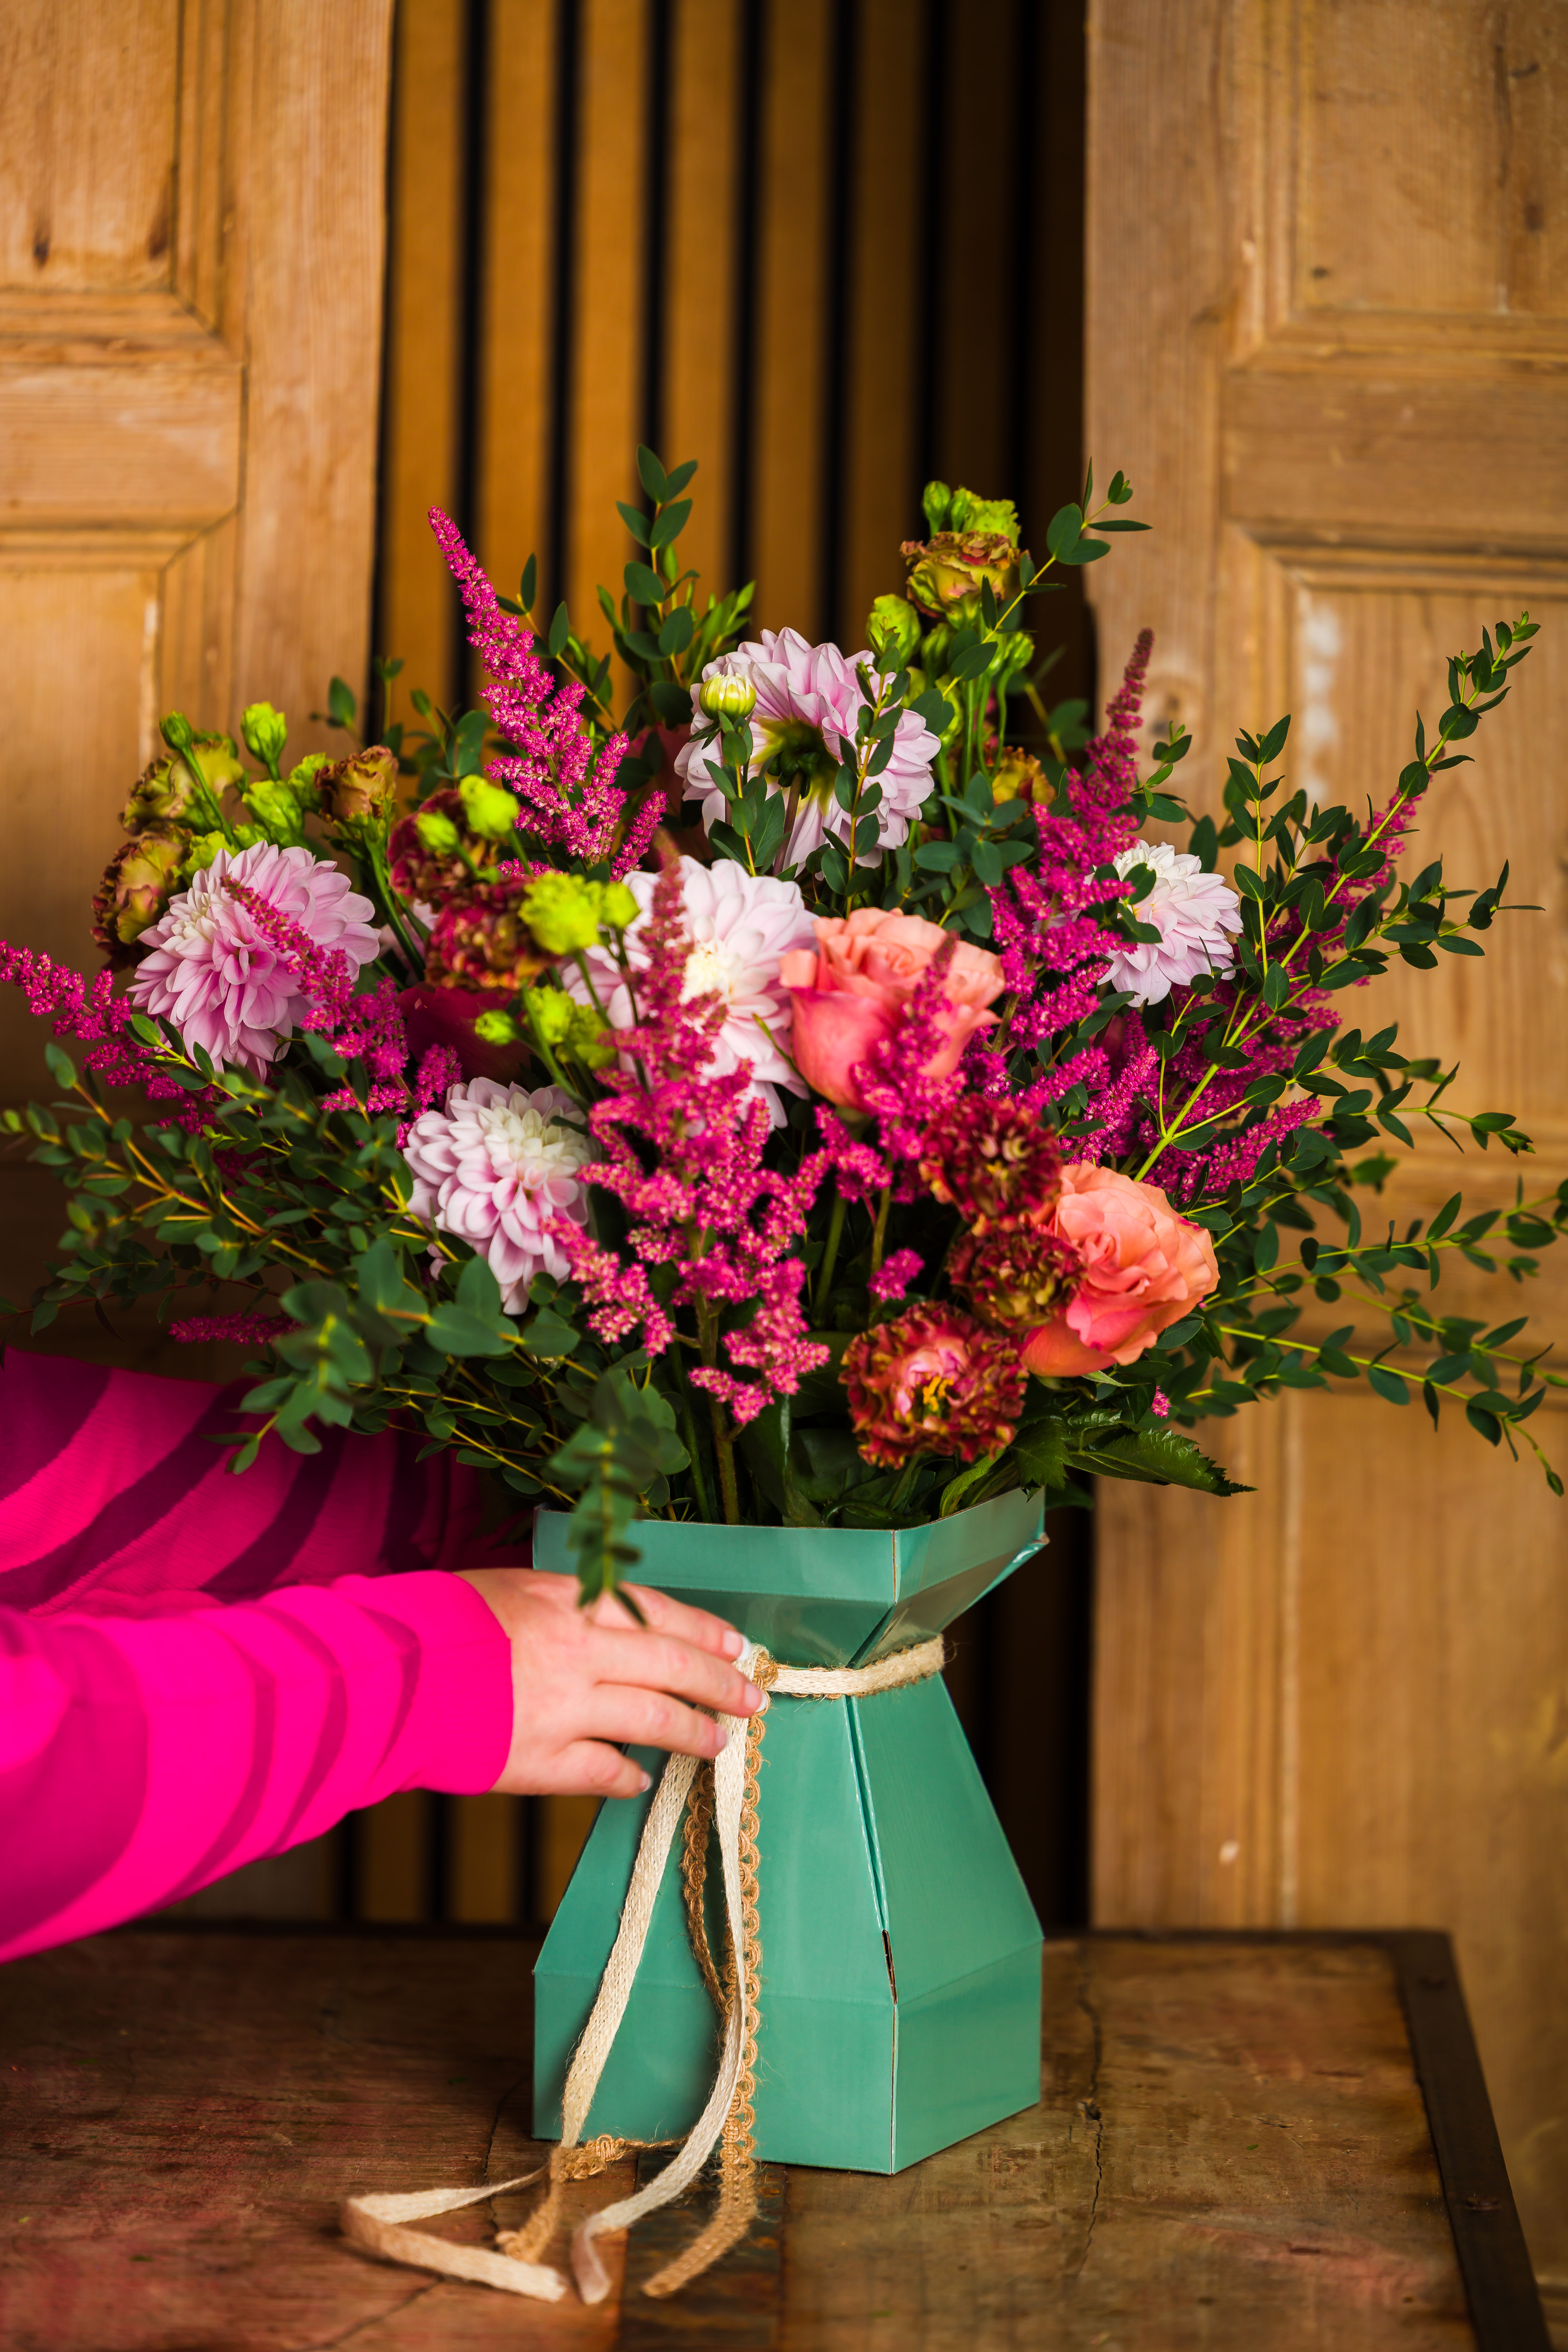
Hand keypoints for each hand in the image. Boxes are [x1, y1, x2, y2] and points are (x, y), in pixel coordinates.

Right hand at [459, 1568, 763, 1798]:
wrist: (386, 1673)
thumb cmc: (437, 1621)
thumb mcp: (510, 1590)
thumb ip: (564, 1610)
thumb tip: (609, 1634)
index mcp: (570, 1600)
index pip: (658, 1614)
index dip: (702, 1632)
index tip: (735, 1645)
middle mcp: (580, 1649)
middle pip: (673, 1665)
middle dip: (720, 1683)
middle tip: (752, 1697)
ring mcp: (565, 1707)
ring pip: (654, 1720)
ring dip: (693, 1731)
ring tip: (718, 1740)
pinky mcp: (542, 1759)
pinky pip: (605, 1773)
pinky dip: (629, 1777)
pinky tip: (643, 1781)